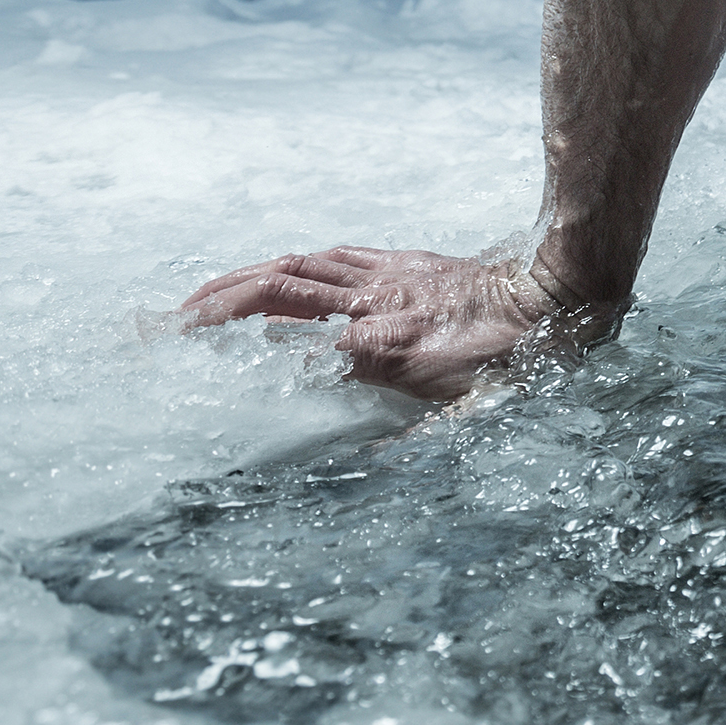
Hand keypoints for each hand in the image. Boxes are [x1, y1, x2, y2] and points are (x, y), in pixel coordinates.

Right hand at [176, 246, 614, 401]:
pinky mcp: (400, 261)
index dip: (239, 354)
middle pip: (276, 294)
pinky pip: (333, 256)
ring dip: (241, 279)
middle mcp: (371, 307)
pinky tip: (271, 270)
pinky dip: (293, 262)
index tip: (191, 362)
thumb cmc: (518, 361)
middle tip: (169, 323)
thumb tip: (369, 468)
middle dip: (215, 306)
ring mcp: (383, 278)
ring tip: (197, 298)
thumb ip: (415, 440)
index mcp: (379, 348)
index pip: (290, 349)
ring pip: (296, 267)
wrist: (556, 295)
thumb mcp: (470, 413)